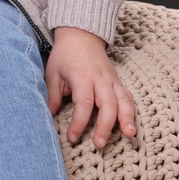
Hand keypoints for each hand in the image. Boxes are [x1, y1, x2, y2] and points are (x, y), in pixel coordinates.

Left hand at [45, 26, 136, 147]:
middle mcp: (100, 79)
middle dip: (105, 126)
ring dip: (127, 118)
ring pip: (124, 100)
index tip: (72, 137)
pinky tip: (132, 125)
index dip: (79, 122)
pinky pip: (128, 97)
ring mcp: (112, 80)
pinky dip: (131, 111)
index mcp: (82, 77)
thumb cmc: (64, 56)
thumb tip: (47, 118)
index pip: (83, 103)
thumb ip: (52, 96)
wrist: (81, 35)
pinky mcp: (118, 82)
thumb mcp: (53, 73)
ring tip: (129, 135)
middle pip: (108, 104)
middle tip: (99, 144)